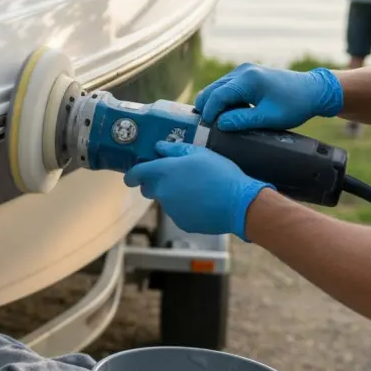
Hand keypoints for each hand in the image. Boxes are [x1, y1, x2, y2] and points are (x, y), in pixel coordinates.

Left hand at [123, 141, 271, 239]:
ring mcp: (171, 210)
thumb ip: (175, 149)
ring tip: (196, 189)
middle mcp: (162, 192)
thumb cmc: (220, 173)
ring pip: (165, 200)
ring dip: (173, 194)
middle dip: (154, 183)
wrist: (239, 203)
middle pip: (149, 188)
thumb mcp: (199, 153)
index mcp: (163, 172)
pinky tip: (202, 202)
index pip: (136, 174)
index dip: (132, 174)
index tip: (131, 176)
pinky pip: (178, 213)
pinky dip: (185, 208)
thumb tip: (159, 147)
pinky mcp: (181, 222)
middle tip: (173, 178)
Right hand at [195, 63, 342, 131]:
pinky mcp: (246, 73)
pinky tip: (228, 111)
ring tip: (216, 121)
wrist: (313, 90)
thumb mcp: (270, 117)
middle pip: (213, 88)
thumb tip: (220, 124)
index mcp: (248, 79)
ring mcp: (244, 70)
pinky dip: (222, 98)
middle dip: (206, 107)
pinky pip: (226, 85)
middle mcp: (243, 70)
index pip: (218, 95)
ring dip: (214, 102)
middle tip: (205, 126)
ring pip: (217, 86)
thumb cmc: (295, 105)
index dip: (209, 112)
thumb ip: (243, 120)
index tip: (207, 127)